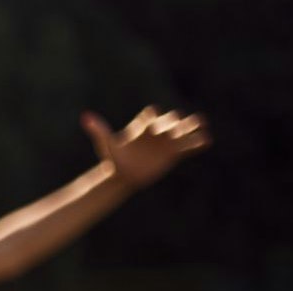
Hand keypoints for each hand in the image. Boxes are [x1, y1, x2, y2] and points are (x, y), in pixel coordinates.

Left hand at [83, 107, 208, 190]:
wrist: (123, 175)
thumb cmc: (113, 158)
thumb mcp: (105, 144)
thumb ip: (99, 130)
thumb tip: (85, 116)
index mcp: (143, 126)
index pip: (151, 114)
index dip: (152, 117)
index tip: (149, 128)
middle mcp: (158, 130)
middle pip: (172, 119)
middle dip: (175, 122)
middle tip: (175, 128)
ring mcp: (168, 141)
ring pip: (185, 130)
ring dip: (193, 126)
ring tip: (201, 124)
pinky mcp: (176, 153)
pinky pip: (191, 146)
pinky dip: (199, 143)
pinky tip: (207, 141)